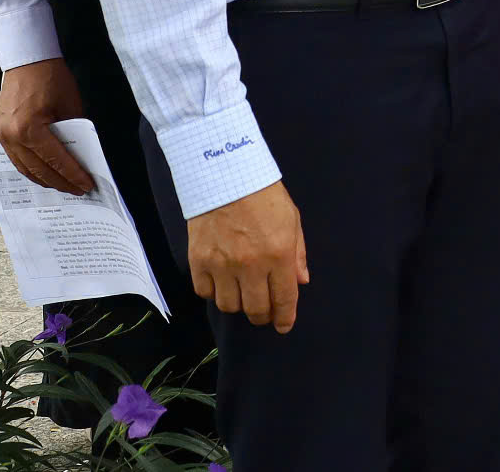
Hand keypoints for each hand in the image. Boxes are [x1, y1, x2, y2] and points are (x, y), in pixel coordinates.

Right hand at [0, 58, 93, 195]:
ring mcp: (2, 136)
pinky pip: (16, 158)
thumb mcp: (71, 105)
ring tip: (64, 186)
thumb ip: (74, 133)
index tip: (87, 185)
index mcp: (30, 129)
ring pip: (24, 168)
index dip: (73, 175)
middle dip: (60, 182)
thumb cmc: (52, 78)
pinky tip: (45, 174)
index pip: (56, 160)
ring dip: (45, 180)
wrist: (26, 60)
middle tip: (78, 190)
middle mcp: (12, 136)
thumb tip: (81, 157)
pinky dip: (31, 169)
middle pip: (38, 169)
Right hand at [185, 181, 307, 331]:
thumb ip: (298, 254)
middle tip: (264, 312)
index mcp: (279, 254)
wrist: (225, 175)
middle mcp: (250, 265)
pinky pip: (205, 292)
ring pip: (229, 306)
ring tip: (243, 293)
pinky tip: (221, 282)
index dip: (285, 317)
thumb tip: (301, 281)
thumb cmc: (264, 196)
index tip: (284, 325)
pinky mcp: (198, 262)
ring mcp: (222, 265)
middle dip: (262, 315)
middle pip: (255, 309)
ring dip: (238, 304)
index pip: (284, 298)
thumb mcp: (292, 220)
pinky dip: (214, 292)